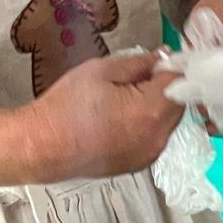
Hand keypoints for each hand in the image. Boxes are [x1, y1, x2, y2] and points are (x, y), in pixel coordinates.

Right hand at [25, 54, 183, 181]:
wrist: (44, 145)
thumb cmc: (68, 105)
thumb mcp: (102, 70)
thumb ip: (139, 64)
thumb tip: (161, 58)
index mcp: (151, 112)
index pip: (178, 82)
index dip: (171, 66)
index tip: (159, 58)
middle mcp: (157, 138)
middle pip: (178, 106)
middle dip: (166, 87)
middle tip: (141, 75)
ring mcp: (149, 155)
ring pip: (167, 124)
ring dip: (158, 107)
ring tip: (128, 95)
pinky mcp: (139, 165)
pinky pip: (154, 138)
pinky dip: (147, 124)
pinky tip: (123, 116)